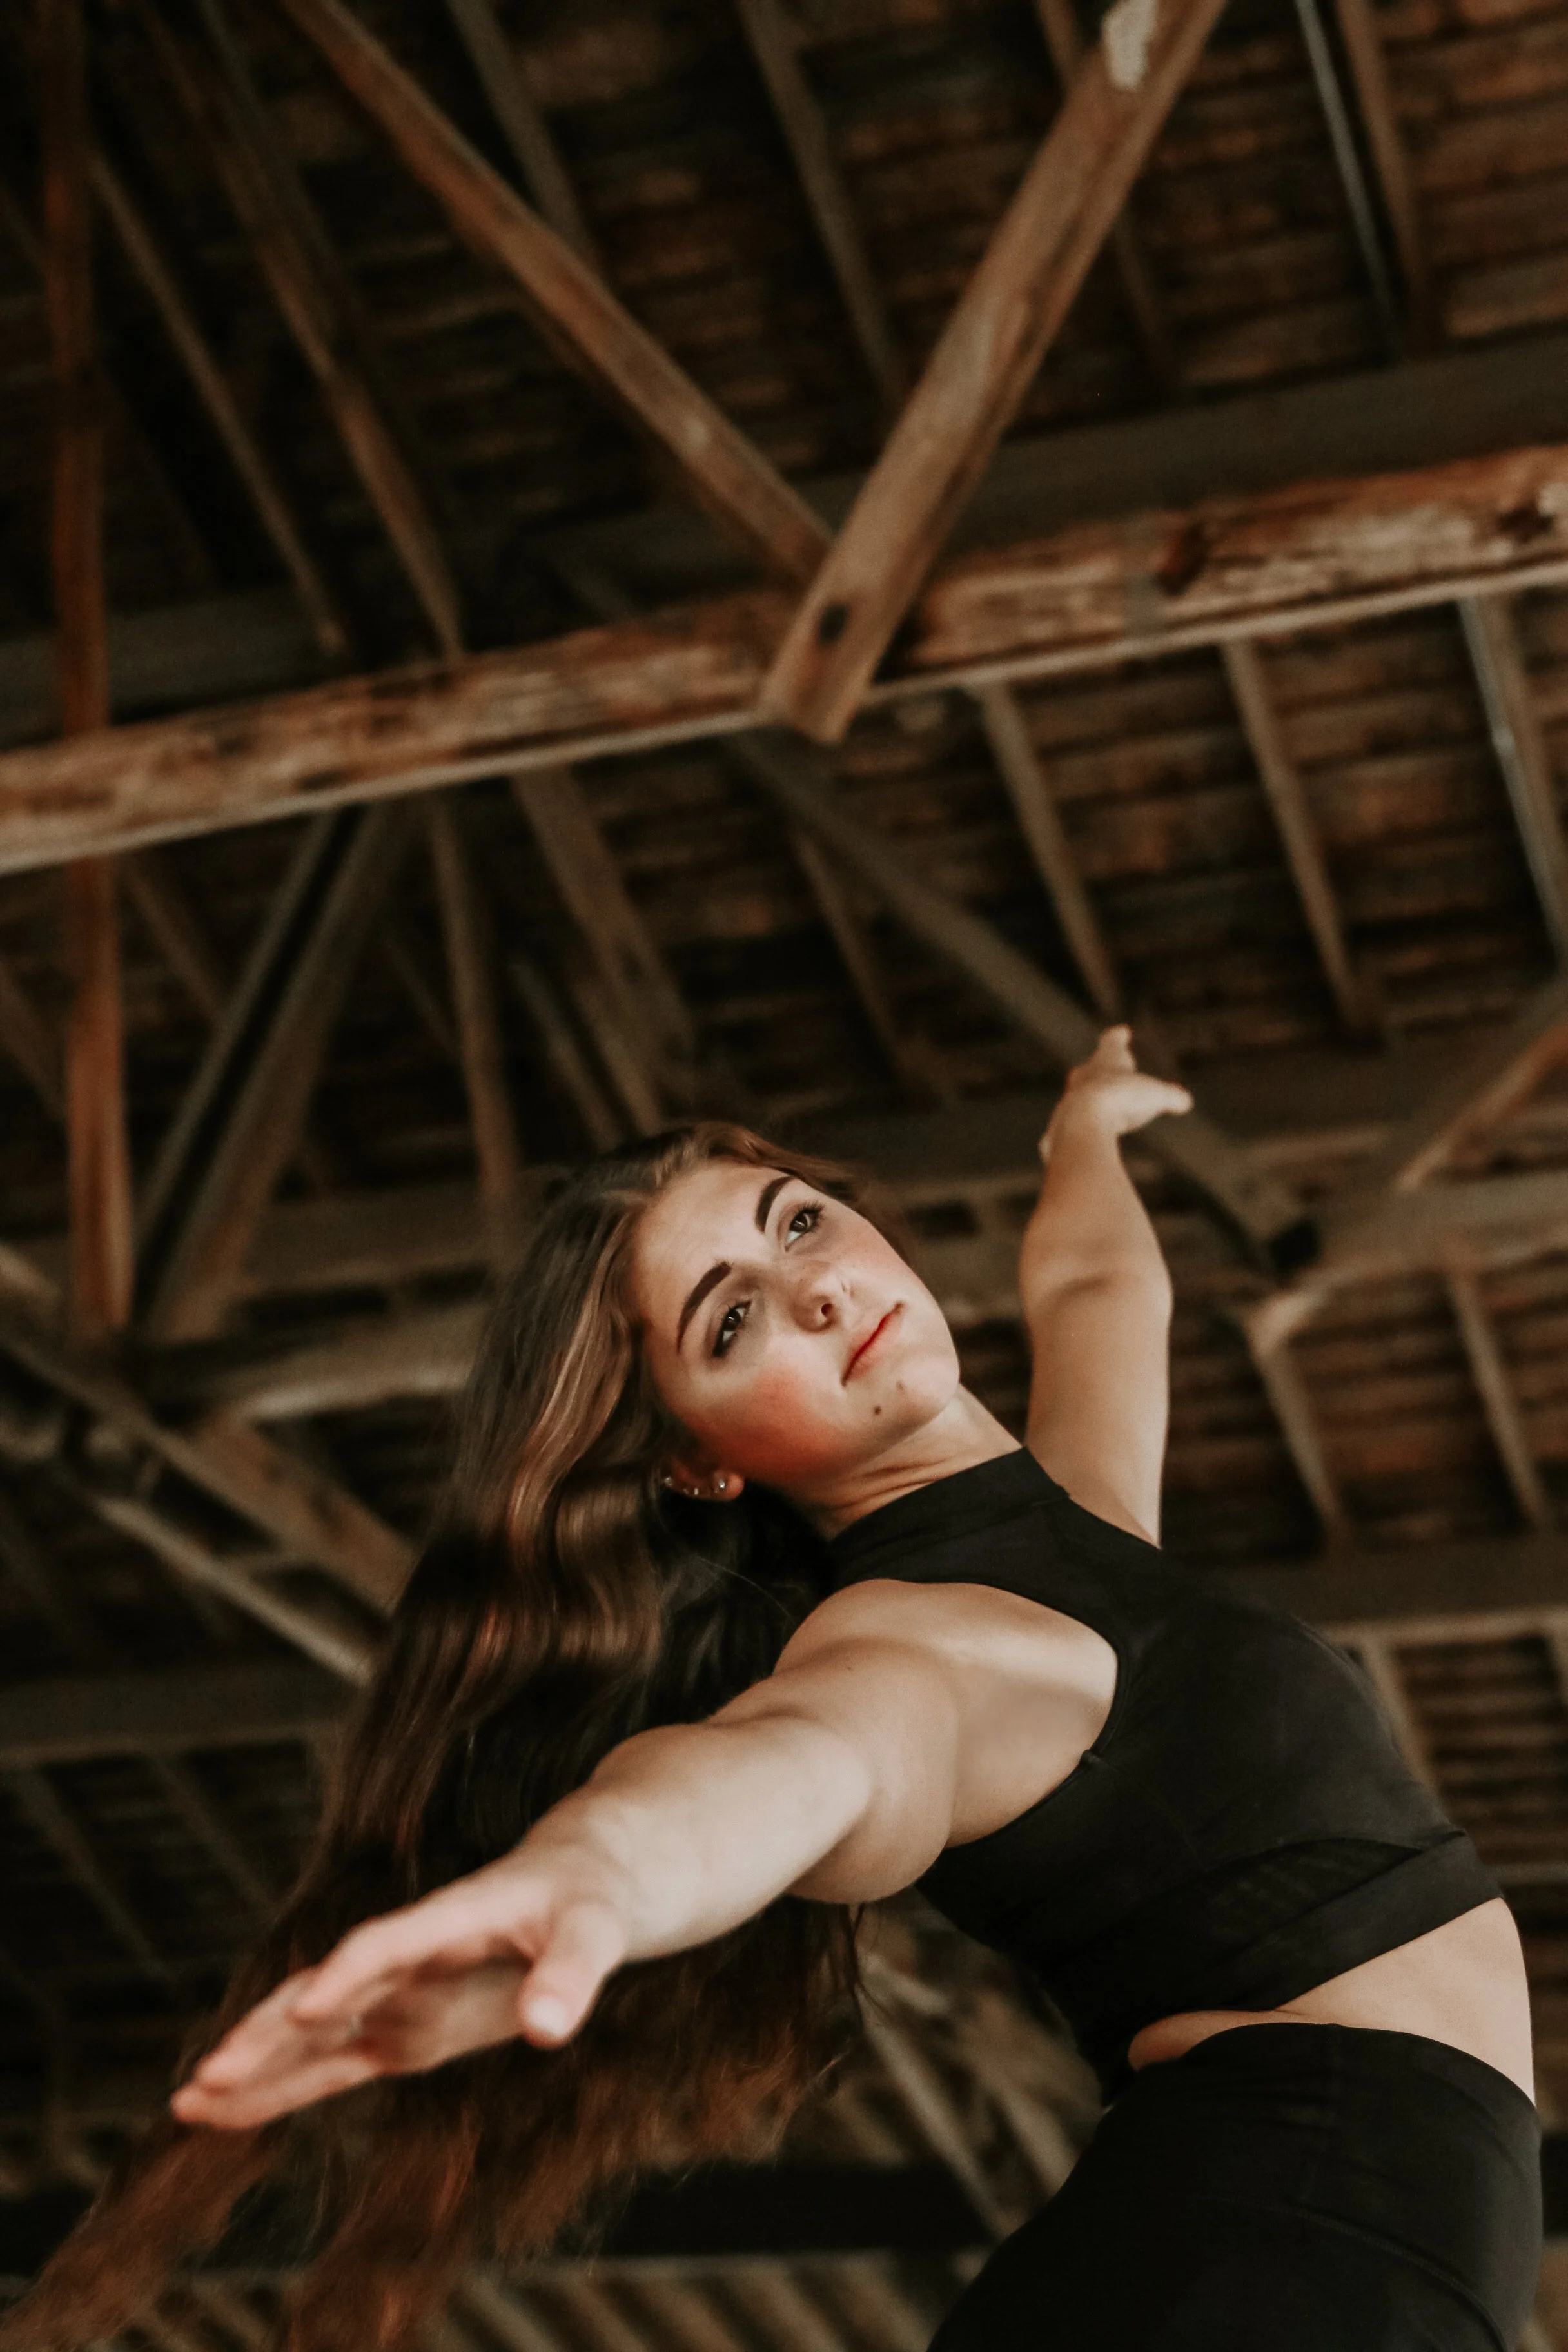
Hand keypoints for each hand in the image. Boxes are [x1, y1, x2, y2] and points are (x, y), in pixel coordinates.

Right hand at [170, 1851, 629, 2130]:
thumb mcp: (597, 1928)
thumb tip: (545, 2029)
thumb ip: (573, 1974)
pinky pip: (338, 2062)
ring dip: (259, 2064)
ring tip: (189, 2101)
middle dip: (271, 2032)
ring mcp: (404, 1995)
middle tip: (213, 2073)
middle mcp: (414, 1958)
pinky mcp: (408, 2028)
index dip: (351, 1972)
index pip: (390, 1942)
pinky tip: (227, 2112)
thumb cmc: (593, 1895)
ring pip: (316, 2033)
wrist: (587, 1878)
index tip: (305, 2008)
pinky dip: (287, 2085)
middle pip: (328, 1990)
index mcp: (453, 1917)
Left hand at [1043, 1026, 1191, 1156]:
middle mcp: (1085, 1074)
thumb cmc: (1122, 1100)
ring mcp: (1070, 1097)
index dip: (1118, 1037)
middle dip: (1103, 1068)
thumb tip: (1184, 1101)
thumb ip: (1173, 1097)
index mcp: (1107, 1059)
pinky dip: (1088, 1121)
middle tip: (1109, 1067)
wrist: (1082, 1122)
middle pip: (1093, 1066)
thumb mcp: (1157, 1097)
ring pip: (1083, 1092)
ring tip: (1105, 1103)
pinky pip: (1077, 1118)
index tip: (1121, 1031)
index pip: (1112, 1041)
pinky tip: (1093, 1128)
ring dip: (1095, 1096)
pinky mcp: (1062, 1121)